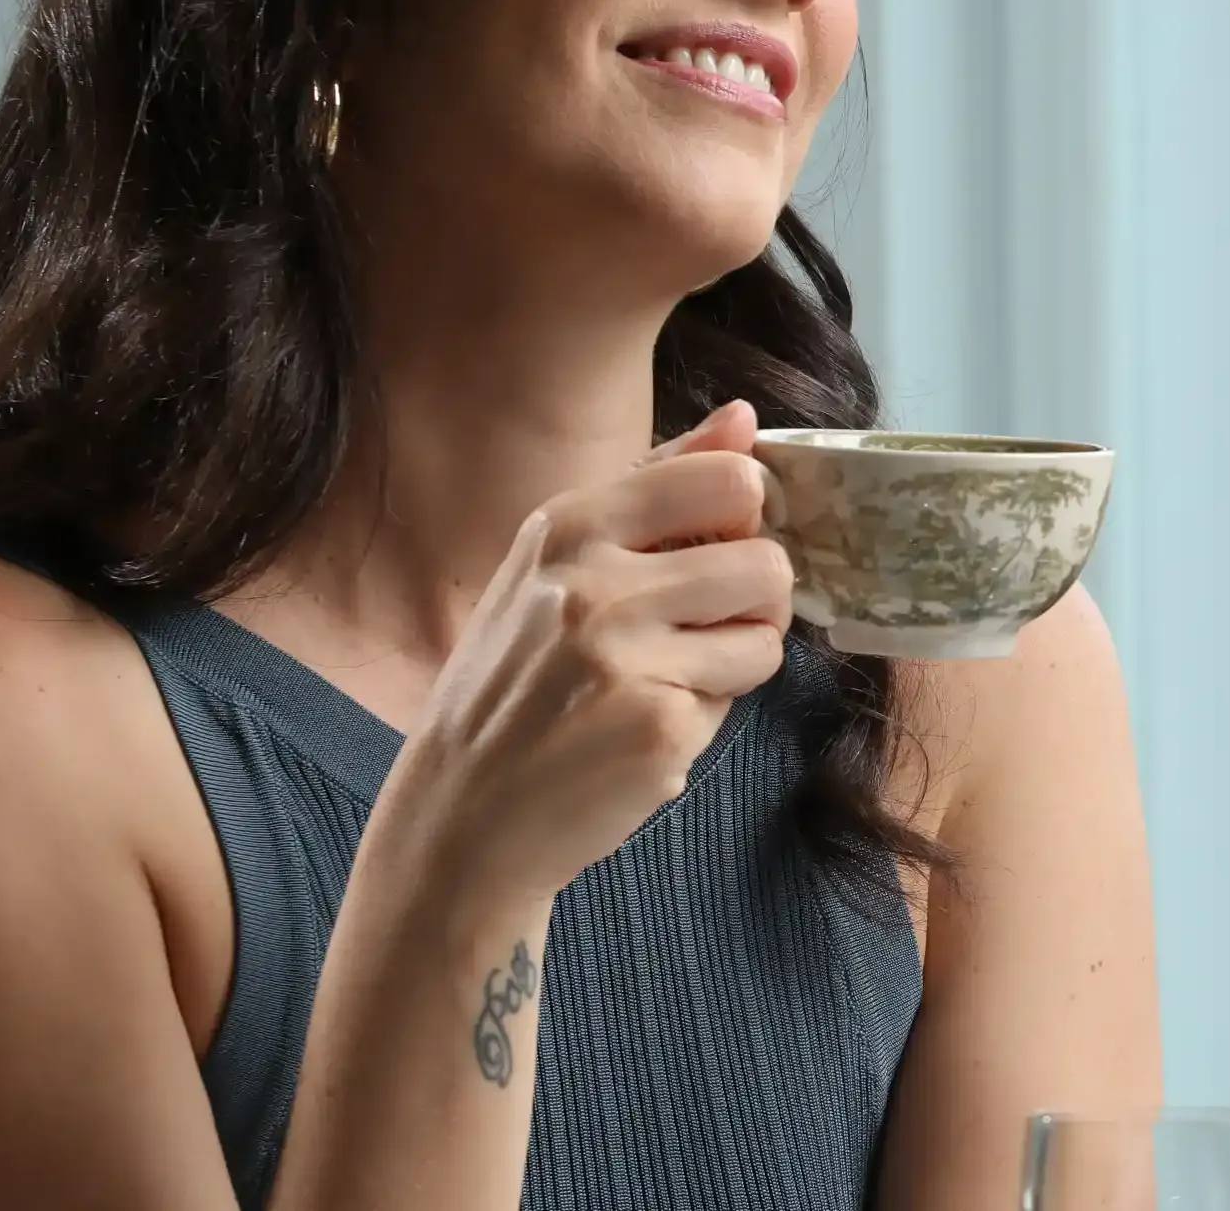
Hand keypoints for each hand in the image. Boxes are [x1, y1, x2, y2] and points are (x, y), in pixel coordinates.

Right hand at [381, 400, 793, 902]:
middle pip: (765, 559)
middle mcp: (593, 581)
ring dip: (736, 661)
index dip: (741, 521)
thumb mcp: (559, 565)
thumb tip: (744, 416)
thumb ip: (660, 485)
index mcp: (570, 524)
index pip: (726, 478)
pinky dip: (706, 717)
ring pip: (767, 633)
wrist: (462, 812)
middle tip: (694, 632)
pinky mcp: (657, 727)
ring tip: (665, 680)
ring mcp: (625, 656)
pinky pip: (738, 699)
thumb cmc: (517, 681)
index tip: (712, 551)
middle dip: (751, 601)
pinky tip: (642, 731)